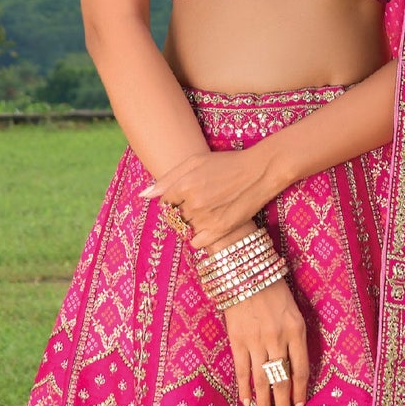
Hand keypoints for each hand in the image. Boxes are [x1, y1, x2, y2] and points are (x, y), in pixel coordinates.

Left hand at [140, 145, 280, 247]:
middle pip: (176, 216)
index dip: (175, 199)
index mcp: (184, 185)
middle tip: (203, 200)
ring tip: (212, 209)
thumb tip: (144, 196)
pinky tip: (212, 224)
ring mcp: (206, 218)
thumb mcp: (195, 162)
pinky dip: (201, 237)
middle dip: (185, 211)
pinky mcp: (220, 230)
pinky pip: (197, 243)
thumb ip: (167, 179)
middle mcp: (193, 203)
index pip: (165, 203)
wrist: (260, 171)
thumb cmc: (227, 163)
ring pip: (187, 228)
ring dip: (194, 222)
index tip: (188, 194)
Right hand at [222, 276, 311, 405]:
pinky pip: (242, 369)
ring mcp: (256, 341)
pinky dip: (245, 387)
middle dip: (282, 405)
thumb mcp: (293, 311)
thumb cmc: (273, 290)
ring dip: (264, 402)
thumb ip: (294, 338)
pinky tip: (247, 401)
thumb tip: (292, 368)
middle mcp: (278, 339)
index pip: (301, 369)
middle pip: (282, 379)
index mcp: (296, 330)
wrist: (245, 271)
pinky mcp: (237, 340)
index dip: (299, 391)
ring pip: (262, 379)